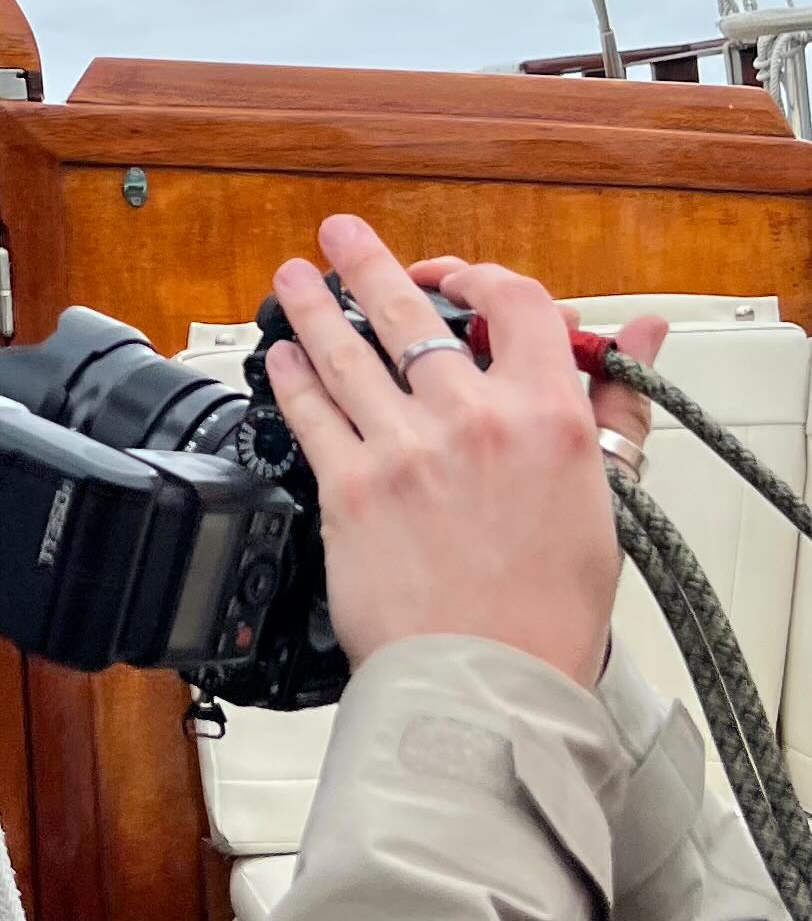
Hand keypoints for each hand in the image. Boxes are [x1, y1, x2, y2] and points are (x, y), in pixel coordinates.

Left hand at [261, 213, 666, 686]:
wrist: (489, 683)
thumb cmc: (549, 610)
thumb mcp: (606, 498)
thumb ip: (615, 405)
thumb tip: (639, 336)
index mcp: (548, 417)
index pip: (516, 303)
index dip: (481, 276)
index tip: (456, 277)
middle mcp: (472, 420)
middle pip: (410, 312)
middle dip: (367, 261)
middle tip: (340, 236)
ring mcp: (404, 451)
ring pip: (344, 351)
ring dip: (312, 306)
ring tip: (292, 279)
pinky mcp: (349, 489)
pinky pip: (310, 412)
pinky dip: (290, 375)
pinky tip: (279, 358)